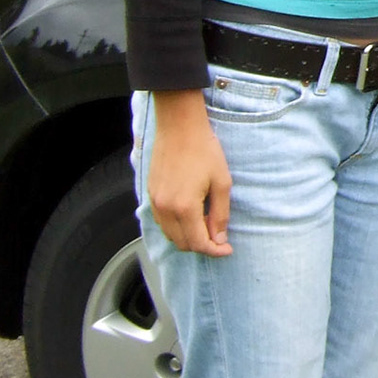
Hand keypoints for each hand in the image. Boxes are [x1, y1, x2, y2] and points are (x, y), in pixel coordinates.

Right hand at [147, 88, 232, 254]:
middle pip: (182, 243)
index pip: (198, 243)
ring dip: (188, 237)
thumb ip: (220, 214)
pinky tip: (190, 216)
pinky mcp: (150, 194)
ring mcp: (155, 202)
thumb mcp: (222, 181)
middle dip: (202, 246)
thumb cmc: (203, 149)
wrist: (179, 126)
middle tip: (219, 238)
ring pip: (170, 235)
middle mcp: (165, 209)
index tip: (227, 249)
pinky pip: (162, 222)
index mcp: (184, 207)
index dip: (214, 250)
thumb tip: (220, 238)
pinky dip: (176, 227)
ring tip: (206, 226)